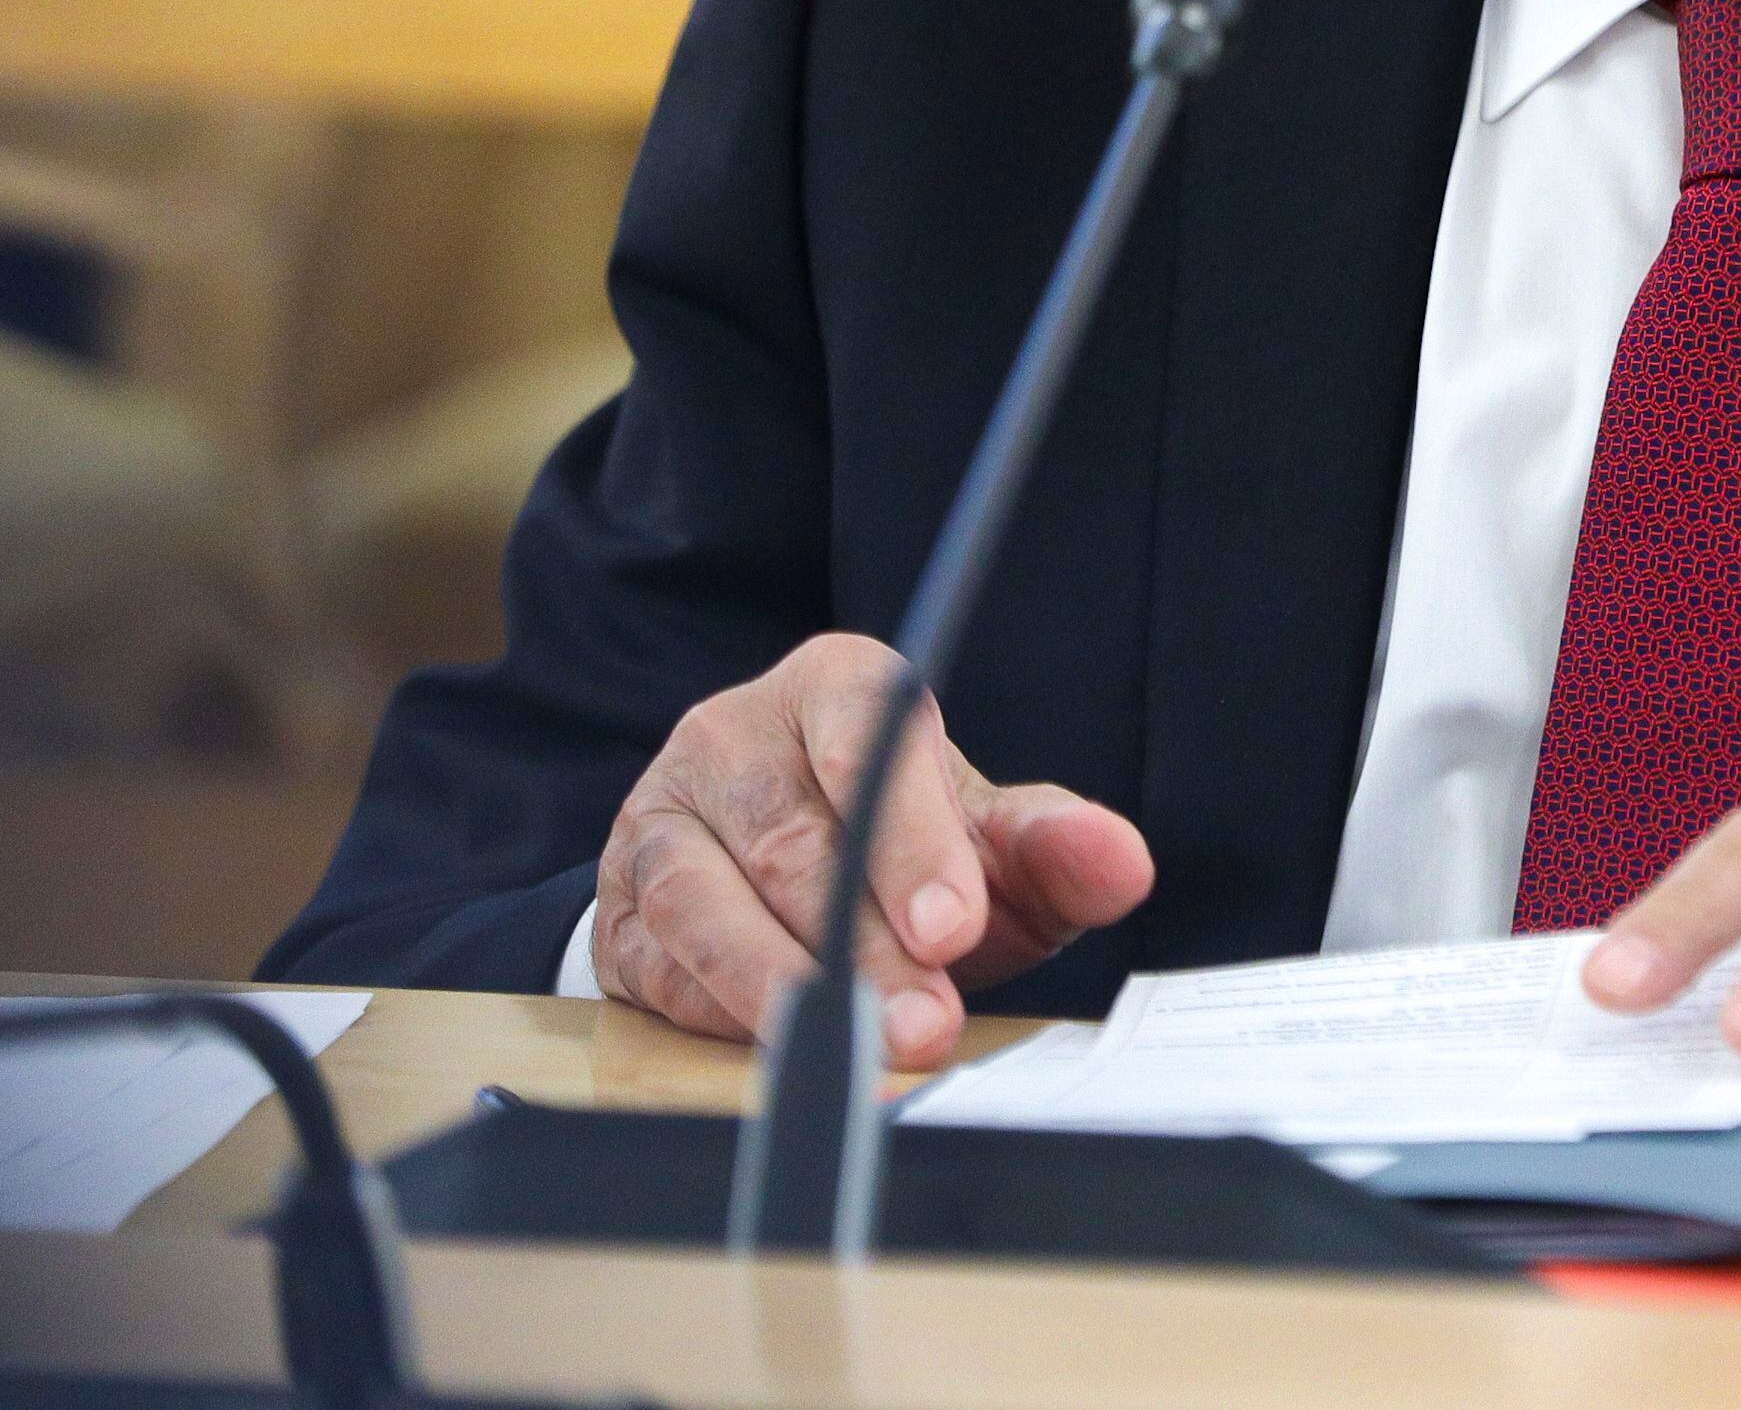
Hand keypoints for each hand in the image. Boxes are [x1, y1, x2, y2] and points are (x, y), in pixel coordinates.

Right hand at [590, 633, 1153, 1056]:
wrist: (791, 878)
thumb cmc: (908, 853)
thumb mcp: (991, 844)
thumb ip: (1054, 849)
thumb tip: (1120, 859)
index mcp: (835, 688)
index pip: (864, 739)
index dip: (909, 837)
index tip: (954, 926)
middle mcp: (733, 736)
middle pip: (790, 837)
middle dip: (862, 945)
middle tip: (925, 1022)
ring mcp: (662, 818)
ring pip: (704, 899)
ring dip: (782, 986)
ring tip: (854, 1052)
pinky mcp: (620, 906)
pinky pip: (658, 963)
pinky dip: (720, 1013)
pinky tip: (781, 1049)